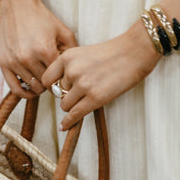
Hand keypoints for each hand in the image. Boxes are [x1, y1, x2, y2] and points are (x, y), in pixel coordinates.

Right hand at [0, 0, 76, 97]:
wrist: (17, 6)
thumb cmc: (40, 17)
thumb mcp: (62, 30)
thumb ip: (72, 50)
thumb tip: (75, 69)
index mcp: (45, 49)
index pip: (59, 76)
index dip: (64, 78)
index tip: (66, 78)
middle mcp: (28, 57)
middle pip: (46, 83)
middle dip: (53, 82)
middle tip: (56, 77)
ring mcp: (15, 62)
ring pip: (33, 86)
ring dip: (40, 86)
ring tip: (44, 79)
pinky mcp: (4, 64)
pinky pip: (15, 88)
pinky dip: (24, 92)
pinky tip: (32, 89)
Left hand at [42, 22, 159, 128]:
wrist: (133, 53)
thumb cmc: (111, 53)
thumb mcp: (83, 53)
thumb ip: (70, 67)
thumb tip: (59, 89)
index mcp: (67, 57)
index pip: (46, 79)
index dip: (52, 86)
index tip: (58, 90)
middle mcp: (71, 71)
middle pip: (57, 94)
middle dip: (67, 95)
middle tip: (81, 92)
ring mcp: (83, 85)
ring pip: (64, 105)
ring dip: (72, 106)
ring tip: (85, 100)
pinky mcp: (95, 98)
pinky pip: (74, 115)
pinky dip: (69, 122)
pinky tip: (65, 126)